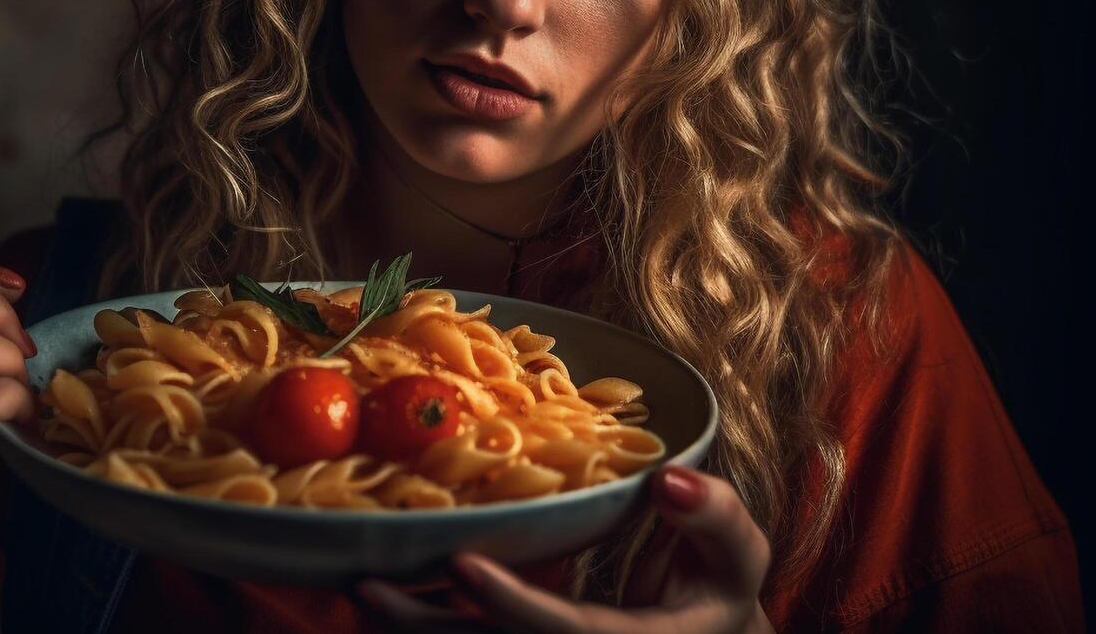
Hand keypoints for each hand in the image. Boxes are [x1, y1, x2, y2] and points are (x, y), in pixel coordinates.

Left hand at [357, 466, 773, 633]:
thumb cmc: (719, 594)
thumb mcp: (738, 558)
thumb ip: (714, 518)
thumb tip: (668, 478)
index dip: (513, 605)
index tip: (462, 564)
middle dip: (428, 627)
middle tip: (366, 586)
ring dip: (411, 631)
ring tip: (356, 588)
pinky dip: (423, 625)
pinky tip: (380, 595)